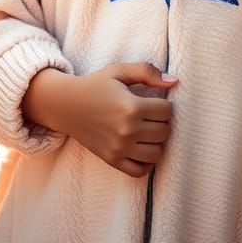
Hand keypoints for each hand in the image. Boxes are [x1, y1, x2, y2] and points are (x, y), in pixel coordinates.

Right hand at [22, 63, 176, 176]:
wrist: (66, 104)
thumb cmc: (95, 85)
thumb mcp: (119, 71)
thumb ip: (147, 72)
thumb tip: (174, 81)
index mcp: (131, 106)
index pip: (167, 111)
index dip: (164, 105)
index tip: (155, 102)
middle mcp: (127, 130)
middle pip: (164, 132)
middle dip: (162, 122)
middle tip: (150, 115)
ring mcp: (120, 148)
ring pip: (157, 153)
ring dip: (156, 142)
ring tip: (146, 131)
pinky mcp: (112, 160)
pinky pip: (140, 171)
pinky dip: (146, 163)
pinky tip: (142, 148)